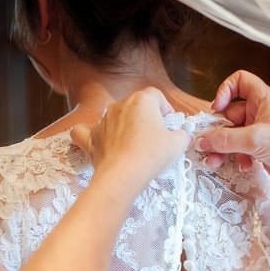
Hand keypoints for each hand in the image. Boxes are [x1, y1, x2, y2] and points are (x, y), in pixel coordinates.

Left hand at [71, 88, 191, 189]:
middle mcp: (120, 105)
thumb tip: (183, 136)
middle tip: (156, 138)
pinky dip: (92, 134)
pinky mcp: (90, 137)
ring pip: (115, 117)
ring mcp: (102, 120)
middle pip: (136, 106)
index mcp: (142, 101)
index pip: (156, 95)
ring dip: (125, 127)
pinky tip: (99, 140)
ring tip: (135, 147)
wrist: (124, 174)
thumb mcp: (177, 144)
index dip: (165, 109)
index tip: (170, 125)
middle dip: (146, 118)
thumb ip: (182, 136)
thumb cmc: (153, 154)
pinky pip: (86, 130)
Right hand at [196, 70, 269, 197]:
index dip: (225, 90)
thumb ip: (226, 140)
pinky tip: (243, 166)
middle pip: (230, 113)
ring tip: (216, 162)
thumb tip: (201, 141)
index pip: (240, 81)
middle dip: (218, 130)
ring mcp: (261, 132)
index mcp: (264, 99)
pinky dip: (237, 157)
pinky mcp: (261, 150)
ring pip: (233, 135)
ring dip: (223, 148)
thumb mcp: (256, 139)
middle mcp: (262, 112)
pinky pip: (240, 149)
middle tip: (207, 145)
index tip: (217, 107)